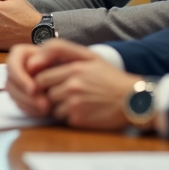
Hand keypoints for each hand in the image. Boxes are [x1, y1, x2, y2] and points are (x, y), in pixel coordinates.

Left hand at [5, 40, 136, 129]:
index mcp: (75, 68)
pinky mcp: (79, 119)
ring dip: (58, 106)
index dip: (43, 81)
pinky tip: (82, 111)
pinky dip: (68, 117)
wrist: (133, 100)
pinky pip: (62, 119)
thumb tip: (35, 59)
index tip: (51, 83)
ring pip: (51, 107)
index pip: (41, 76)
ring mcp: (75, 103)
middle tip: (62, 93)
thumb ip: (62, 50)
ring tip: (75, 102)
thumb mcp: (90, 56)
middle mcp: (73, 85)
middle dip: (48, 94)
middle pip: (44, 92)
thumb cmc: (110, 78)